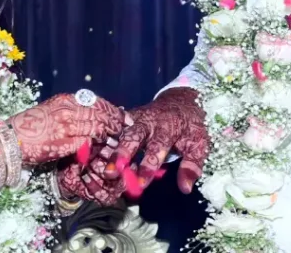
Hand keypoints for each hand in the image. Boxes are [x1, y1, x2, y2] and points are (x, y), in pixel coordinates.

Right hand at [10, 93, 125, 165]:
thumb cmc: (31, 128)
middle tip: (127, 127)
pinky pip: (88, 142)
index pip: (96, 102)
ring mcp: (67, 125)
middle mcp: (68, 109)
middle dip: (116, 120)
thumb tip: (92, 116)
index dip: (112, 109)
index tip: (124, 115)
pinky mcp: (65, 142)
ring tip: (119, 139)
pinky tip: (104, 150)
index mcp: (65, 100)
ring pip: (97, 126)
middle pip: (100, 113)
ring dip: (110, 134)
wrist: (11, 140)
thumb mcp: (52, 112)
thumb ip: (71, 112)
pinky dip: (98, 145)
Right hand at [67, 87, 207, 203]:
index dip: (149, 165)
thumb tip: (185, 189)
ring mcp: (135, 118)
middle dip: (122, 153)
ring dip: (109, 149)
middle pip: (133, 135)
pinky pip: (113, 128)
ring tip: (97, 167)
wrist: (181, 101)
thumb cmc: (190, 126)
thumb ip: (191, 166)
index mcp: (167, 127)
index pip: (157, 147)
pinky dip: (103, 140)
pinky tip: (91, 154)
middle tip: (111, 172)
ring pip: (119, 132)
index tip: (142, 184)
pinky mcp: (126, 118)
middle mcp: (149, 121)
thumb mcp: (199, 144)